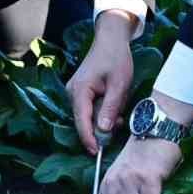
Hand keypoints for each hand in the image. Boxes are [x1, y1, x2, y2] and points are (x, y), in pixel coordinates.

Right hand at [67, 12, 136, 154]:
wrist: (110, 40)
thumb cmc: (116, 59)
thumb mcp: (119, 84)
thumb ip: (110, 108)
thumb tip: (103, 131)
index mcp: (79, 91)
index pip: (81, 122)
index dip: (88, 139)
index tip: (96, 153)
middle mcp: (72, 93)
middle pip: (84, 121)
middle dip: (101, 126)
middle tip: (120, 121)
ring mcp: (74, 93)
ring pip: (88, 116)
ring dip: (104, 117)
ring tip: (119, 105)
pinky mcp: (80, 93)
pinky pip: (90, 109)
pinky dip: (102, 110)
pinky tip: (114, 102)